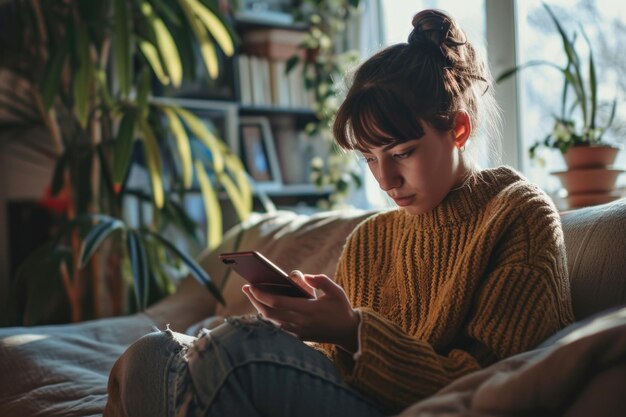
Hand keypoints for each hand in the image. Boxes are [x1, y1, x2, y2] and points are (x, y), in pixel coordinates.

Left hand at [242, 271, 359, 351]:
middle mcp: (300, 322)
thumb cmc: (341, 309)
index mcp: (308, 309)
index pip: (278, 303)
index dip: (262, 294)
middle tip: (246, 288)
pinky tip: (263, 307)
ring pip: (272, 321)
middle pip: (270, 312)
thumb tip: (304, 276)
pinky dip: (268, 317)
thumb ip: (320, 280)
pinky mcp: (299, 337)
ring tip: (252, 295)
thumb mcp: (335, 290)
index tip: (252, 285)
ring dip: (259, 308)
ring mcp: (298, 332)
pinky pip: (278, 327)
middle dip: (255, 300)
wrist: (348, 333)